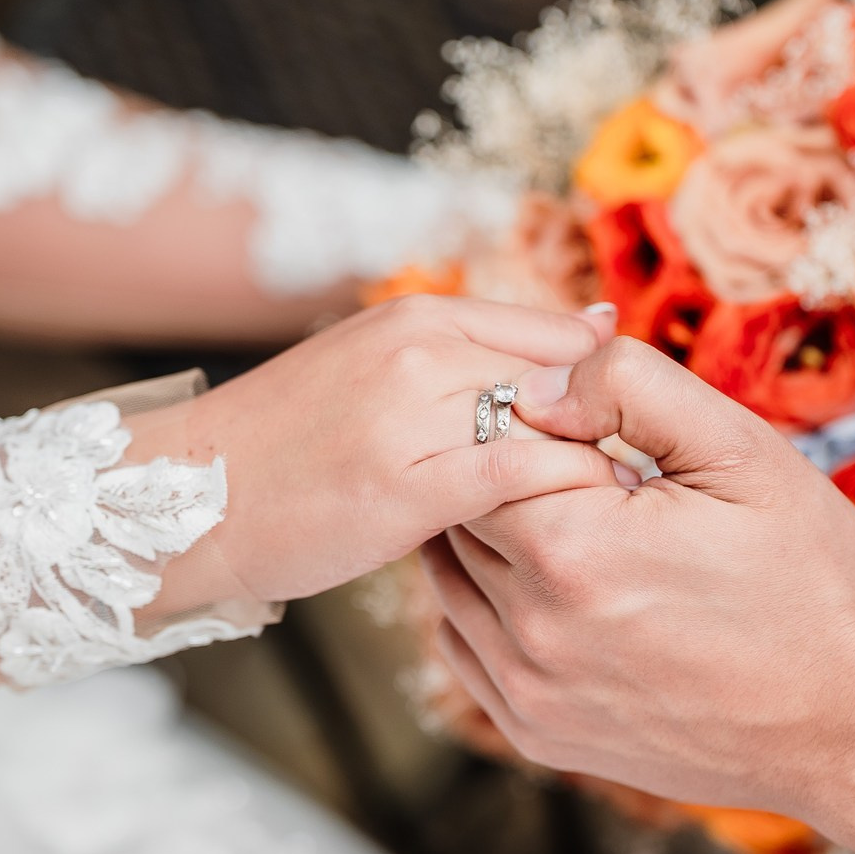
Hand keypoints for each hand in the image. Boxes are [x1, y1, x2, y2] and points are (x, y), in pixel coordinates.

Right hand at [177, 294, 628, 603]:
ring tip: (639, 518)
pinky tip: (583, 536)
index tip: (648, 438)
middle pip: (567, 376)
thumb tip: (593, 335)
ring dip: (601, 471)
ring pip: (549, 426)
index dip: (615, 388)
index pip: (559, 334)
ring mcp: (411, 414)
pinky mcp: (405, 483)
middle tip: (667, 485)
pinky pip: (516, 480)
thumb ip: (473, 361)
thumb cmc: (292, 449)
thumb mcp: (379, 373)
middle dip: (621, 430)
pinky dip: (560, 502)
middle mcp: (420, 350)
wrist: (186, 497)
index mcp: (419, 317)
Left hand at [420, 337, 854, 853]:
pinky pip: (465, 646)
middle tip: (593, 481)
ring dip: (494, 541)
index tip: (597, 439)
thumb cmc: (813, 581)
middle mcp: (532, 628)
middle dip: (509, 480)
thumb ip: (630, 387)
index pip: (483, 448)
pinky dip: (490, 607)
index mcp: (572, 547)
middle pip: (460, 513)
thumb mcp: (742, 450)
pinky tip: (559, 592)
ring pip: (452, 578)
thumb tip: (537, 381)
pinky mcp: (537, 732)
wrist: (854, 722)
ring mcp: (528, 691)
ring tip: (580, 530)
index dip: (535, 427)